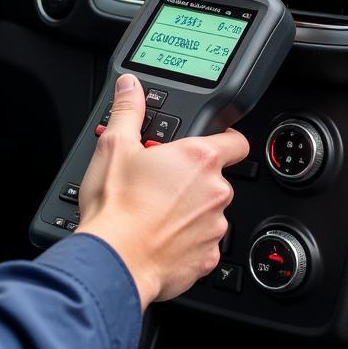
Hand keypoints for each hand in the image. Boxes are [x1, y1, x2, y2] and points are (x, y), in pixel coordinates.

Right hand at [76, 74, 248, 308]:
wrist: (113, 260)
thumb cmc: (116, 206)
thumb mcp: (114, 146)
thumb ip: (128, 110)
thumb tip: (131, 88)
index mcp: (198, 158)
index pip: (234, 139)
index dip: (223, 137)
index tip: (208, 141)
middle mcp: (215, 191)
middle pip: (215, 177)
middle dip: (191, 178)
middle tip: (158, 180)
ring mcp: (214, 227)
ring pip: (208, 211)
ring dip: (189, 209)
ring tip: (154, 210)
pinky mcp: (207, 258)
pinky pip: (202, 243)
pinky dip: (185, 240)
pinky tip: (159, 235)